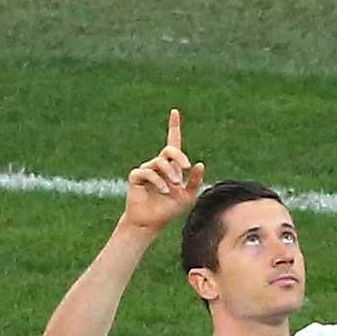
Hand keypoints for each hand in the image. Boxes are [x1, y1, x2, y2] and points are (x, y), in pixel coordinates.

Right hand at [121, 110, 205, 233]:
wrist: (152, 223)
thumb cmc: (169, 210)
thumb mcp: (188, 196)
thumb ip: (194, 181)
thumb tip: (200, 164)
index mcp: (171, 167)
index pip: (172, 143)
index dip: (174, 127)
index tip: (175, 112)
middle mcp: (158, 165)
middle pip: (169, 150)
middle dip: (178, 156)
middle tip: (186, 167)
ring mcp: (146, 169)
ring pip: (160, 162)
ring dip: (170, 173)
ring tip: (174, 186)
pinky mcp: (136, 177)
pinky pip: (147, 172)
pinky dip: (158, 181)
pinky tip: (165, 191)